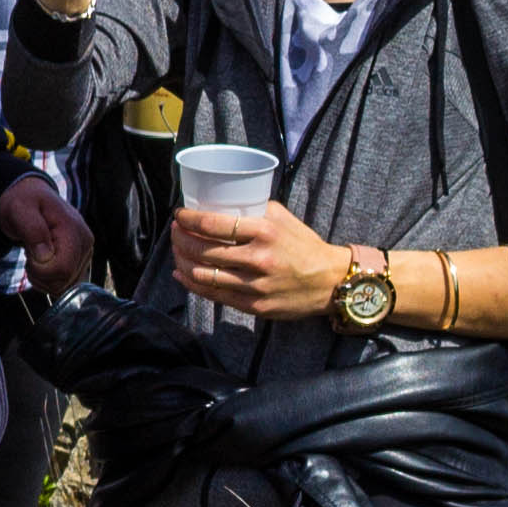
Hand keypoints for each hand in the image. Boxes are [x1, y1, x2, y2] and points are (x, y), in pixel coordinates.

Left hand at [0, 172, 91, 288]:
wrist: (29, 198)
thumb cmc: (23, 203)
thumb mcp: (20, 210)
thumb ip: (33, 231)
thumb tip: (46, 256)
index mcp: (74, 229)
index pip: (62, 268)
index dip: (40, 270)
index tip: (29, 254)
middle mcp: (85, 243)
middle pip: (64, 280)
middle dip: (40, 275)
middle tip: (30, 255)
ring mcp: (85, 254)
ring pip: (65, 287)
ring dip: (43, 279)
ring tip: (35, 257)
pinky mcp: (80, 262)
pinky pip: (66, 286)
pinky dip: (49, 282)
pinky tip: (42, 265)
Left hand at [171, 200, 348, 318]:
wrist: (332, 282)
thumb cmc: (304, 246)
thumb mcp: (283, 219)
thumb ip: (254, 209)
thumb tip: (220, 201)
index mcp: (265, 232)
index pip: (213, 225)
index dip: (188, 220)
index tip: (179, 215)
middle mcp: (259, 259)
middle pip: (202, 250)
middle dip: (179, 239)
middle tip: (175, 231)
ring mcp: (256, 285)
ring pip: (203, 274)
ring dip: (181, 261)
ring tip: (177, 251)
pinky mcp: (255, 305)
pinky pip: (214, 295)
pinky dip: (191, 284)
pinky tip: (182, 274)